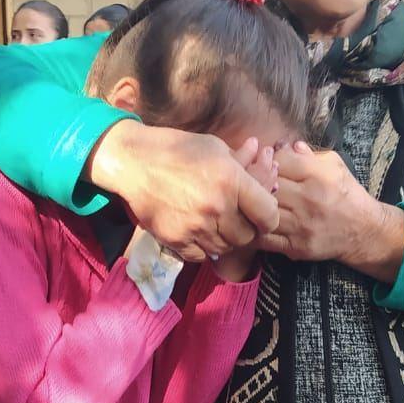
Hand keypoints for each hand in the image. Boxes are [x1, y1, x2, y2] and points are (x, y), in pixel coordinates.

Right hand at [87, 119, 278, 261]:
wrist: (134, 162)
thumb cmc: (177, 148)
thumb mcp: (215, 147)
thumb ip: (242, 162)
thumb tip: (266, 159)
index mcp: (231, 181)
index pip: (268, 216)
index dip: (268, 217)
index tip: (261, 214)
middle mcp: (216, 207)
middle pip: (247, 236)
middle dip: (246, 229)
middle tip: (238, 219)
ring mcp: (195, 227)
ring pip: (225, 248)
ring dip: (225, 239)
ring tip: (217, 224)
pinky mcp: (176, 240)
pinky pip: (201, 255)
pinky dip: (204, 248)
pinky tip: (199, 232)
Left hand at [260, 141, 403, 281]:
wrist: (363, 231)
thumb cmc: (347, 194)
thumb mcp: (335, 166)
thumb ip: (310, 154)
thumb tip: (285, 145)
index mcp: (319, 176)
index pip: (280, 160)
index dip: (269, 157)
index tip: (268, 160)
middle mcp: (309, 200)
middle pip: (267, 184)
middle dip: (257, 179)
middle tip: (252, 178)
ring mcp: (301, 226)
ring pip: (262, 210)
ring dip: (252, 204)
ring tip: (251, 198)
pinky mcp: (295, 247)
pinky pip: (264, 238)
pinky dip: (253, 229)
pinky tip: (252, 221)